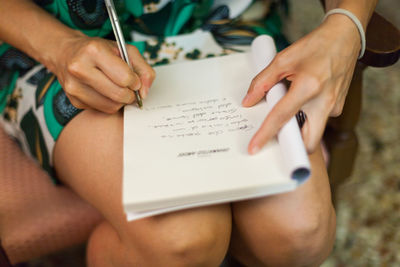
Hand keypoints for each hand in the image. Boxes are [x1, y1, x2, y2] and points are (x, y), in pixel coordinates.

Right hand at [51, 33, 154, 112]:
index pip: (124, 78)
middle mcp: (79, 68)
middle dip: (130, 94)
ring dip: (121, 101)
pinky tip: (105, 91)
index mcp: (93, 51)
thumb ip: (143, 69)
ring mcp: (74, 86)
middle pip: (118, 94)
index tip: (134, 80)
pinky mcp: (74, 100)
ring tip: (118, 88)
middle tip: (130, 88)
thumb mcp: (124, 49)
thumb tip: (144, 92)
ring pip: (111, 106)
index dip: (135, 82)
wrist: (67, 53)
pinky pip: (102, 109)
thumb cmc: (98, 50)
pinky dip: (109, 103)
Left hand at [242, 15, 360, 153]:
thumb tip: (248, 101)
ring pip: (314, 132)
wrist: (345, 37)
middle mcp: (324, 101)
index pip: (282, 117)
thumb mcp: (283, 59)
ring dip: (299, 128)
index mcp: (308, 87)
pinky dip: (307, 117)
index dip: (265, 134)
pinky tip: (304, 100)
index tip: (254, 148)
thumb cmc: (315, 46)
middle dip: (292, 145)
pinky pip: (319, 120)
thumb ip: (263, 82)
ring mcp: (335, 107)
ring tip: (291, 108)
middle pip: (307, 141)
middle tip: (277, 136)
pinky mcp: (338, 107)